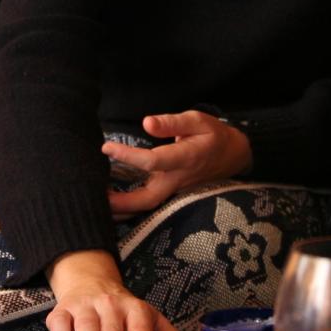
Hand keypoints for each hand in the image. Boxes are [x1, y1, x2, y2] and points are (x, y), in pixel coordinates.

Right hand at [46, 250, 199, 330]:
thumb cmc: (124, 312)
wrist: (90, 283)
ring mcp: (84, 306)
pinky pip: (61, 325)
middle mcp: (110, 305)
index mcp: (135, 309)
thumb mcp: (152, 323)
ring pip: (86, 326)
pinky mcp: (62, 311)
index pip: (139, 328)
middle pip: (111, 329)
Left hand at [102, 111, 252, 214]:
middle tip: (95, 195)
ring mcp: (176, 191)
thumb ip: (172, 122)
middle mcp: (178, 180)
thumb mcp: (198, 121)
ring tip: (98, 204)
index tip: (106, 147)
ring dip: (123, 210)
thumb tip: (147, 122)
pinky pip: (150, 204)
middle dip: (121, 202)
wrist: (234, 156)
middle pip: (147, 199)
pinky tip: (113, 203)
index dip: (128, 156)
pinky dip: (131, 207)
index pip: (152, 161)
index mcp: (185, 158)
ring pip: (148, 207)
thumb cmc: (214, 135)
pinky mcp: (173, 194)